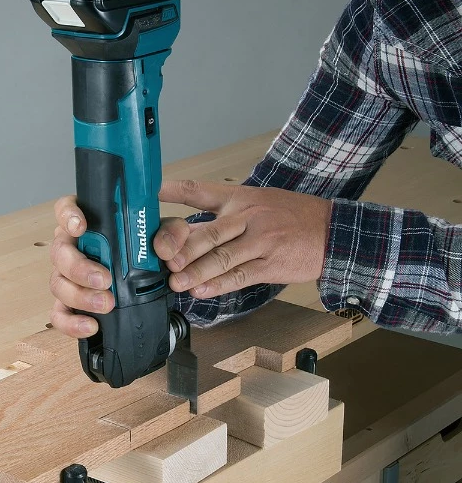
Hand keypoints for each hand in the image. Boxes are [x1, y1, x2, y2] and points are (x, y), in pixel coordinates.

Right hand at [49, 195, 189, 337]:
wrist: (150, 277)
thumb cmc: (147, 249)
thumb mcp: (164, 235)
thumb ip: (171, 233)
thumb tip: (164, 248)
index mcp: (90, 223)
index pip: (67, 209)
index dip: (68, 216)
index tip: (81, 227)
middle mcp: (73, 247)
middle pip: (60, 251)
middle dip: (80, 267)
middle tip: (105, 279)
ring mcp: (69, 276)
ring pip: (58, 283)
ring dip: (80, 295)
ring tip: (106, 304)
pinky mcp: (70, 303)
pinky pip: (61, 314)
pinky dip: (72, 322)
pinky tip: (91, 326)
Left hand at [156, 180, 331, 298]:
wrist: (330, 231)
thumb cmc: (289, 216)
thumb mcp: (257, 202)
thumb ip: (224, 214)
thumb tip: (188, 232)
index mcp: (240, 198)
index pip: (201, 190)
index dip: (175, 190)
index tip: (152, 192)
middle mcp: (248, 217)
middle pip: (210, 232)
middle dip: (184, 248)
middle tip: (164, 260)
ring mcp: (261, 242)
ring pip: (223, 257)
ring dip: (197, 272)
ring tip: (176, 283)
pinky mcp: (271, 264)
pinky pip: (241, 276)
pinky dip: (220, 285)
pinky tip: (202, 291)